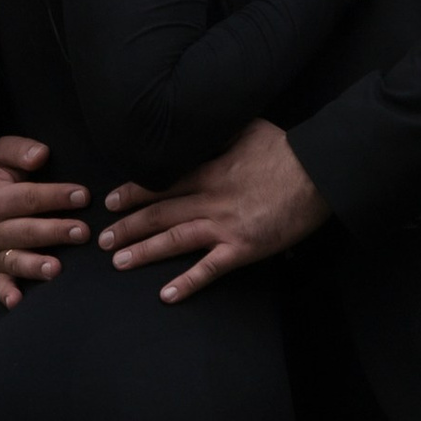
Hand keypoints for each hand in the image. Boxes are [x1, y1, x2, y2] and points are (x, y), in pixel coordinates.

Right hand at [0, 134, 90, 309]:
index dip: (57, 196)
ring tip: (57, 268)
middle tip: (83, 232)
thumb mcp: (1, 153)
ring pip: (17, 260)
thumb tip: (41, 154)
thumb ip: (20, 150)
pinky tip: (17, 302)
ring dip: (36, 265)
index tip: (83, 196)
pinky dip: (7, 293)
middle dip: (56, 231)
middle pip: (28, 231)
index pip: (31, 198)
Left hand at [102, 120, 329, 300]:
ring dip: (144, 251)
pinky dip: (187, 283)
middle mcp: (210, 199)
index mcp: (209, 169)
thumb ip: (218, 132)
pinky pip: (209, 269)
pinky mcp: (243, 248)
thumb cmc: (286, 147)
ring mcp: (225, 226)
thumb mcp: (247, 127)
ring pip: (175, 240)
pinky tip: (166, 295)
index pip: (162, 182)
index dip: (134, 192)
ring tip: (118, 262)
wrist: (318, 172)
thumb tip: (197, 124)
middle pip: (160, 213)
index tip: (112, 200)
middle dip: (129, 226)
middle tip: (102, 238)